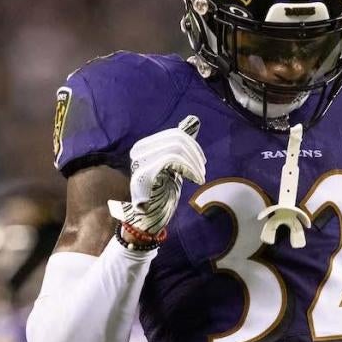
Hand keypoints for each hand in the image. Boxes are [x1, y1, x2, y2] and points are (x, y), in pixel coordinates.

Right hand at [108, 116, 205, 234]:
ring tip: (200, 176)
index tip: (201, 162)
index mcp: (144, 146)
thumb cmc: (161, 193)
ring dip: (194, 163)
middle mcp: (139, 151)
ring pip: (176, 148)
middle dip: (195, 153)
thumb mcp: (173, 166)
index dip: (193, 145)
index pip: (174, 134)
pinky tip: (196, 179)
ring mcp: (140, 162)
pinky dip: (189, 168)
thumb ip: (180, 145)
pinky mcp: (145, 173)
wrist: (148, 219)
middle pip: (176, 138)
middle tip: (202, 170)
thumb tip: (193, 121)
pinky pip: (172, 159)